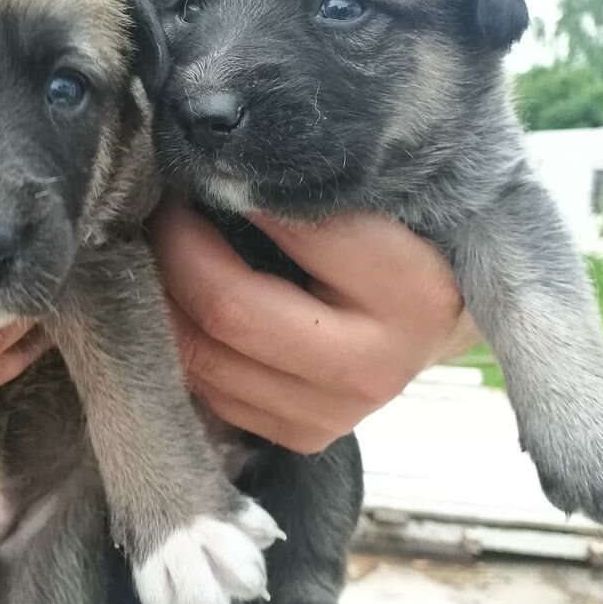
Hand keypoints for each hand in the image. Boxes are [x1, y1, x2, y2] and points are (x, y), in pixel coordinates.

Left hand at [151, 199, 477, 453]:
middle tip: (163, 206)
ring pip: (200, 356)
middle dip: (175, 249)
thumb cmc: (404, 243)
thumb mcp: (380, 203)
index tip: (208, 165)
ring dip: (164, 296)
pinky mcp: (300, 438)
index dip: (232, 192)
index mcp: (410, 292)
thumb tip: (213, 171)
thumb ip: (311, 192)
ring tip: (166, 247)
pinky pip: (205, 387)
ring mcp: (333, 415)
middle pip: (226, 309)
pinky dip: (180, 339)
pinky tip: (183, 299)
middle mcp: (374, 368)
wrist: (439, 323)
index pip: (292, 230)